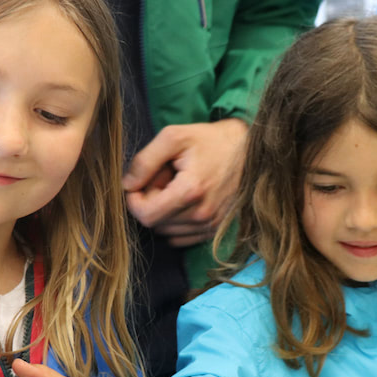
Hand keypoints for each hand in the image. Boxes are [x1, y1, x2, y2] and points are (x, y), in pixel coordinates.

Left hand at [123, 119, 248, 246]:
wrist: (250, 149)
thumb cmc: (210, 140)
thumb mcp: (173, 137)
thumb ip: (145, 161)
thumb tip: (127, 185)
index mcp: (190, 191)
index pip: (146, 215)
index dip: (134, 200)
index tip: (139, 183)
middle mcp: (202, 215)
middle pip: (155, 223)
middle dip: (150, 202)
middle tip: (162, 179)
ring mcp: (210, 225)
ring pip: (167, 231)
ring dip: (164, 212)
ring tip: (176, 188)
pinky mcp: (215, 230)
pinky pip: (181, 238)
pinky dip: (175, 223)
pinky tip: (184, 202)